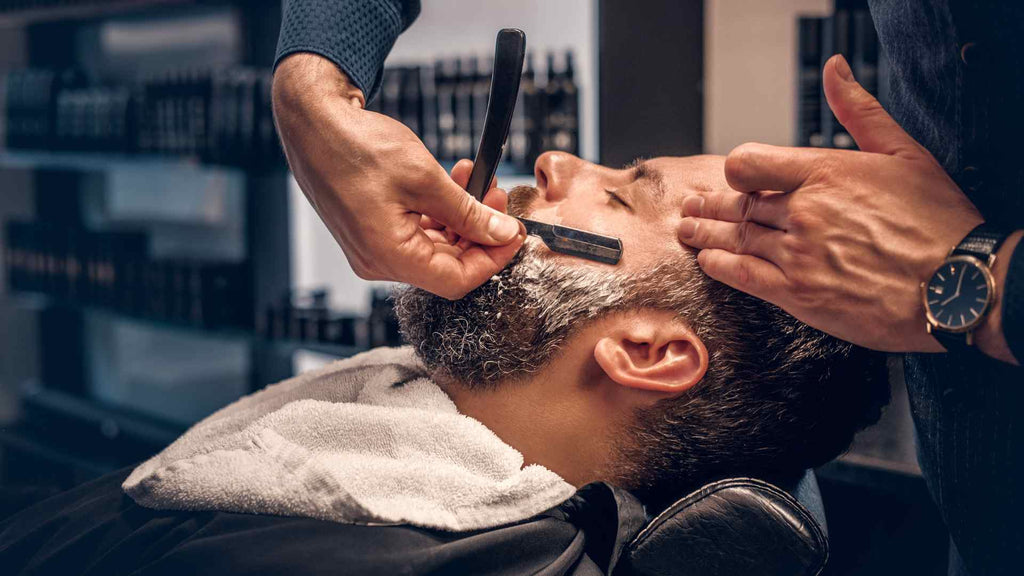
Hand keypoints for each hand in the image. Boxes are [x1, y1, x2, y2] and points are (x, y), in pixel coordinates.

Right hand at [272, 53, 524, 298]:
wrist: (312, 122)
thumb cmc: (357, 146)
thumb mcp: (425, 178)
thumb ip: (468, 213)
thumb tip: (501, 233)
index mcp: (389, 256)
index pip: (457, 280)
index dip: (494, 258)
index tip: (514, 232)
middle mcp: (377, 261)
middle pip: (447, 265)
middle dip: (479, 232)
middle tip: (497, 195)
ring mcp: (372, 248)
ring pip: (433, 248)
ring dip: (461, 218)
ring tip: (476, 180)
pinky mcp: (370, 231)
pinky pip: (415, 234)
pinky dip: (438, 213)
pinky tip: (451, 185)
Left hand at [677, 54, 987, 353]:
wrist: (957, 285)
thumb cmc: (938, 220)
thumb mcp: (903, 152)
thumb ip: (859, 111)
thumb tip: (834, 70)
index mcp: (824, 173)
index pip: (750, 163)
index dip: (737, 170)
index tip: (733, 177)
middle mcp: (803, 212)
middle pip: (739, 203)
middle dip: (712, 203)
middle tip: (694, 204)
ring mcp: (797, 254)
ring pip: (736, 237)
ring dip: (706, 232)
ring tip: (688, 228)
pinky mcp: (799, 295)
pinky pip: (744, 275)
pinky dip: (720, 266)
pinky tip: (707, 260)